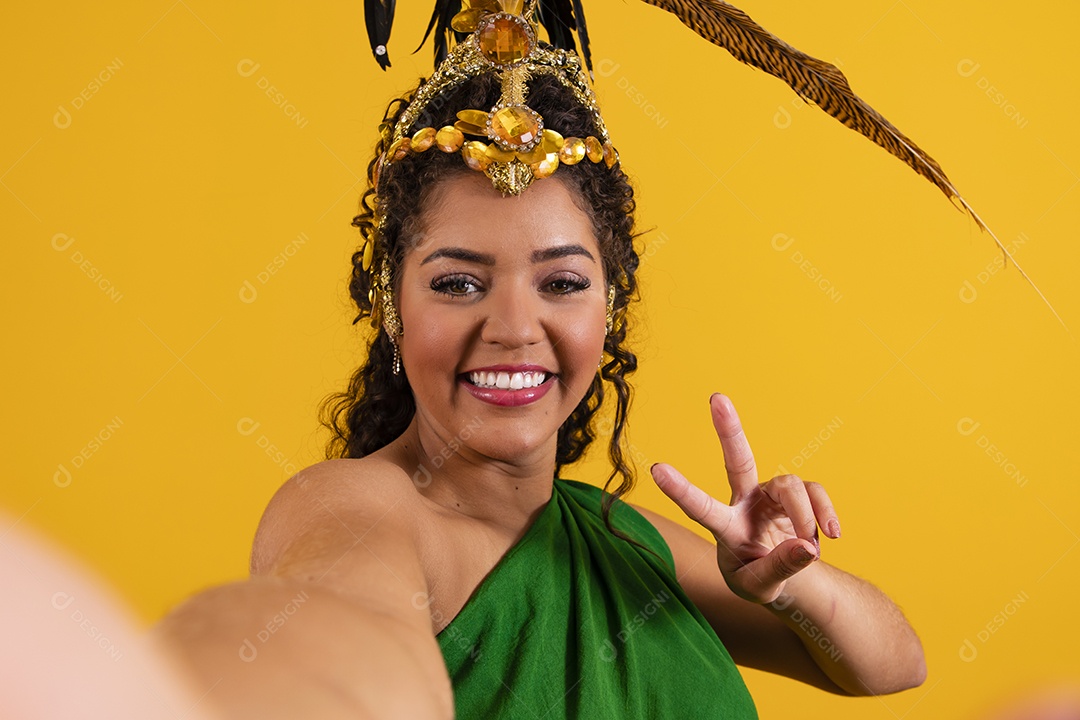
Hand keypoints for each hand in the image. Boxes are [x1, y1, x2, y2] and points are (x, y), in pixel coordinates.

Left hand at [650, 393, 840, 603]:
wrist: (780, 576)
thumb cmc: (757, 578)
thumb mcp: (760, 587)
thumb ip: (778, 568)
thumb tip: (806, 547)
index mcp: (724, 526)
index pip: (700, 508)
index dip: (680, 490)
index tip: (656, 469)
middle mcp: (744, 501)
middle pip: (738, 460)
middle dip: (729, 429)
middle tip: (717, 398)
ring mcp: (770, 494)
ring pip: (790, 486)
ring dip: (805, 518)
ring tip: (810, 551)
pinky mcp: (796, 493)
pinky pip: (815, 492)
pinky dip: (825, 514)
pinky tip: (832, 534)